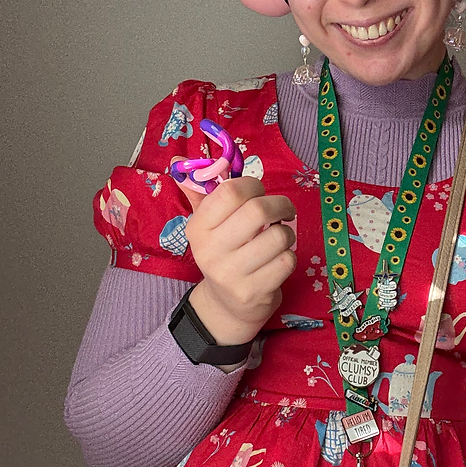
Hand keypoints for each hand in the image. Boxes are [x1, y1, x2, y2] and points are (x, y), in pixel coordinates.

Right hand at [184, 177, 296, 345]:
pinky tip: (278, 260)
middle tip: (283, 210)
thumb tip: (176, 161)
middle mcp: (210, 251)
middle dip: (280, 204)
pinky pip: (287, 261)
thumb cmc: (223, 254)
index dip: (253, 185)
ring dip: (287, 233)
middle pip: (258, 211)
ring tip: (279, 238)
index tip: (259, 192)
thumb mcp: (206, 225)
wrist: (226, 305)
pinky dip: (289, 256)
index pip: (230, 192)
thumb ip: (198, 192)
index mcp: (198, 228)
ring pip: (279, 236)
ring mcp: (231, 274)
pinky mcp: (253, 292)